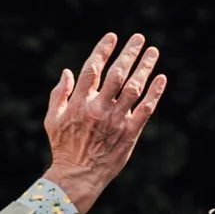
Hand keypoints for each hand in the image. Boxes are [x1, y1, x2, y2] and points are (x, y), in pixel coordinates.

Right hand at [41, 33, 166, 213]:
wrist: (78, 176)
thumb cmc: (63, 148)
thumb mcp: (53, 119)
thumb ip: (59, 94)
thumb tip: (68, 72)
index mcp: (80, 102)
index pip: (93, 68)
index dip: (103, 50)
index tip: (113, 37)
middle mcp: (99, 107)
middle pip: (117, 73)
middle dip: (129, 53)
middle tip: (139, 38)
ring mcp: (116, 120)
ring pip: (134, 87)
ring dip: (145, 67)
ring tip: (153, 52)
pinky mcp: (130, 133)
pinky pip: (145, 109)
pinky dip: (154, 93)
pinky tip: (161, 78)